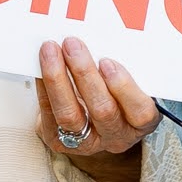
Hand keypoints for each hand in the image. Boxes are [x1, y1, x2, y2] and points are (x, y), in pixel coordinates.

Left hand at [37, 36, 161, 181]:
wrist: (89, 121)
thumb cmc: (115, 96)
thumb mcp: (126, 86)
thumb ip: (119, 70)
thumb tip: (99, 37)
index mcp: (140, 122)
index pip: (141, 112)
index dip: (124, 88)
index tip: (107, 62)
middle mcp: (116, 136)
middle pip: (103, 110)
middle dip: (85, 74)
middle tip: (72, 45)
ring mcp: (87, 143)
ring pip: (70, 114)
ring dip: (58, 79)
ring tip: (51, 51)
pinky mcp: (60, 142)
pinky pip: (48, 114)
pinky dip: (43, 86)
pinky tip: (40, 65)